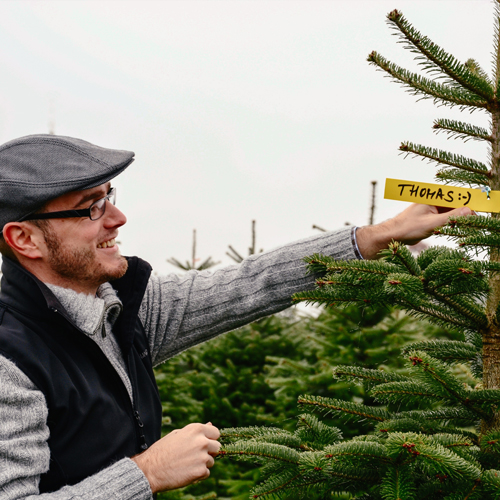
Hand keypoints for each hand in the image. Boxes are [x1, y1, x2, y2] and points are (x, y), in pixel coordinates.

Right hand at [131, 422, 220, 493]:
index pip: (216, 432)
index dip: (210, 439)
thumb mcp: (178, 434)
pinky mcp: (201, 471)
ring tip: (187, 464)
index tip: (204, 443)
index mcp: (196, 429)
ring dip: (203, 463)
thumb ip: (196, 431)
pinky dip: (199, 474)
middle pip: (217, 447)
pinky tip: (186, 472)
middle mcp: (202, 441)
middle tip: (195, 456)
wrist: (150, 470)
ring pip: (211, 461)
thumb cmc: (162, 450)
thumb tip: (210, 425)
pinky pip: (206, 473)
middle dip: (209, 451)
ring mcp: (202, 457)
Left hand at [356, 203, 473, 259]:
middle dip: (466, 210)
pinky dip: (452, 221)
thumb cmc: (407, 228)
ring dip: (459, 217)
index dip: (470, 201)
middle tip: (475, 220)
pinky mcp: (430, 216)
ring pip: (452, 210)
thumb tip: (470, 210)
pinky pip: (446, 216)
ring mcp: (431, 207)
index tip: (480, 209)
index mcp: (431, 196)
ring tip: (467, 225)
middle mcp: (432, 199)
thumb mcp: (431, 223)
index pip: (456, 195)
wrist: (391, 236)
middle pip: (456, 202)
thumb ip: (451, 217)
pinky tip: (456, 228)